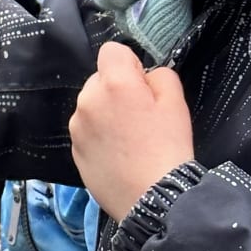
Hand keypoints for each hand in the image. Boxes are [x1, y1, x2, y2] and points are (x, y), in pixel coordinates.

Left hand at [68, 43, 194, 221]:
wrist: (153, 199)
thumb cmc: (169, 148)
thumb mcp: (177, 103)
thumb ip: (160, 76)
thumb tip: (145, 75)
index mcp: (114, 83)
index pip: (112, 50)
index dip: (130, 64)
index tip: (143, 87)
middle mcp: (88, 99)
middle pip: (100, 79)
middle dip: (117, 89)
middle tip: (140, 117)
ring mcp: (77, 125)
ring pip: (91, 105)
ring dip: (105, 112)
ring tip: (129, 140)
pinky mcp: (74, 149)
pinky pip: (86, 130)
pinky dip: (99, 136)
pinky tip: (118, 155)